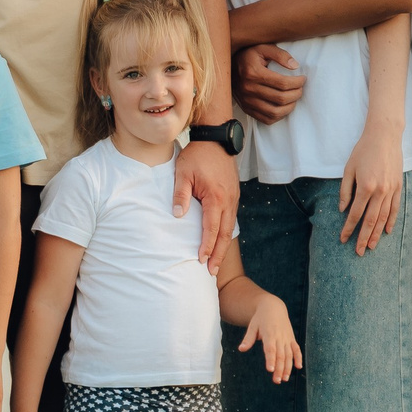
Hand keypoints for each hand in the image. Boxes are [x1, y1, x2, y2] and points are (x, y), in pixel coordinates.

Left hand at [172, 139, 239, 273]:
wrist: (217, 139)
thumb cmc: (198, 155)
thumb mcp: (183, 172)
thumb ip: (180, 194)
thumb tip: (177, 215)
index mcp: (216, 197)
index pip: (211, 228)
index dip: (206, 246)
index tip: (201, 260)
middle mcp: (228, 201)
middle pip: (224, 234)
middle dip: (218, 254)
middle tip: (212, 272)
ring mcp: (234, 199)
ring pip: (230, 228)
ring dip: (223, 246)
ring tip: (216, 263)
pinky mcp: (234, 196)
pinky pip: (231, 220)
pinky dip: (225, 234)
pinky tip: (220, 241)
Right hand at [234, 43, 305, 124]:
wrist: (226, 66)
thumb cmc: (248, 56)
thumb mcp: (263, 47)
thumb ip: (280, 54)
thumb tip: (295, 66)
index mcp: (253, 73)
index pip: (282, 83)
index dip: (297, 82)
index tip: (302, 79)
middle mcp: (248, 88)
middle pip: (280, 98)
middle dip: (296, 94)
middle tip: (300, 88)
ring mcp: (246, 101)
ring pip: (274, 112)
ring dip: (289, 107)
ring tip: (294, 98)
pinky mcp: (246, 108)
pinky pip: (266, 119)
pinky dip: (278, 116)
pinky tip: (283, 107)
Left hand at [238, 294, 303, 382]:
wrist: (273, 307)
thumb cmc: (260, 318)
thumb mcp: (252, 326)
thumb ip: (248, 339)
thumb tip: (241, 349)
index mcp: (269, 333)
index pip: (270, 349)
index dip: (271, 359)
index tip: (270, 370)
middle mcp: (280, 337)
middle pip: (280, 355)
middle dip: (279, 369)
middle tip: (276, 380)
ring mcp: (287, 338)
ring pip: (289, 354)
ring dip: (288, 367)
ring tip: (285, 378)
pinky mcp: (291, 338)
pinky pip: (296, 349)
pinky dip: (298, 357)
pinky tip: (298, 367)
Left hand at [338, 125, 404, 253]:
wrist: (384, 136)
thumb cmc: (363, 151)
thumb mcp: (348, 169)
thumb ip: (345, 190)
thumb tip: (343, 210)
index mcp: (365, 187)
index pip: (355, 214)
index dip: (349, 228)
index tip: (344, 239)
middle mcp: (380, 191)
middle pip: (370, 221)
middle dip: (363, 238)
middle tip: (359, 252)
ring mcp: (391, 190)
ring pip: (383, 218)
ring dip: (377, 234)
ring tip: (371, 246)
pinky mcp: (398, 187)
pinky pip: (395, 208)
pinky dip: (391, 221)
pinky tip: (386, 231)